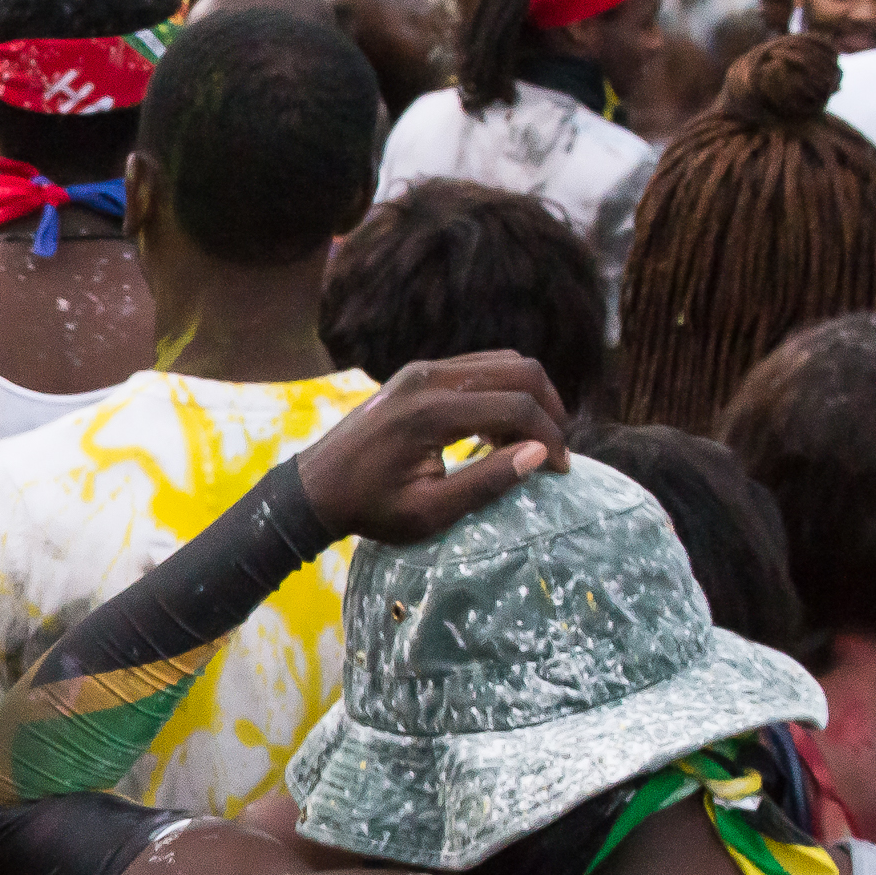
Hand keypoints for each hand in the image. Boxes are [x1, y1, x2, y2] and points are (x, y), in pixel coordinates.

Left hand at [290, 351, 566, 544]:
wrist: (314, 488)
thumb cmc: (369, 508)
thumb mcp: (428, 511)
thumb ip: (486, 483)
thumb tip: (540, 454)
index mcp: (431, 412)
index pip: (516, 405)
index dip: (550, 436)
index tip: (561, 470)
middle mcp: (429, 378)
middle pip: (519, 370)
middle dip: (548, 408)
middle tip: (554, 450)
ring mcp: (422, 370)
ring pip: (503, 363)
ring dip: (527, 398)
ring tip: (526, 445)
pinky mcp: (419, 373)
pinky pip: (479, 368)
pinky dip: (502, 392)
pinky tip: (498, 433)